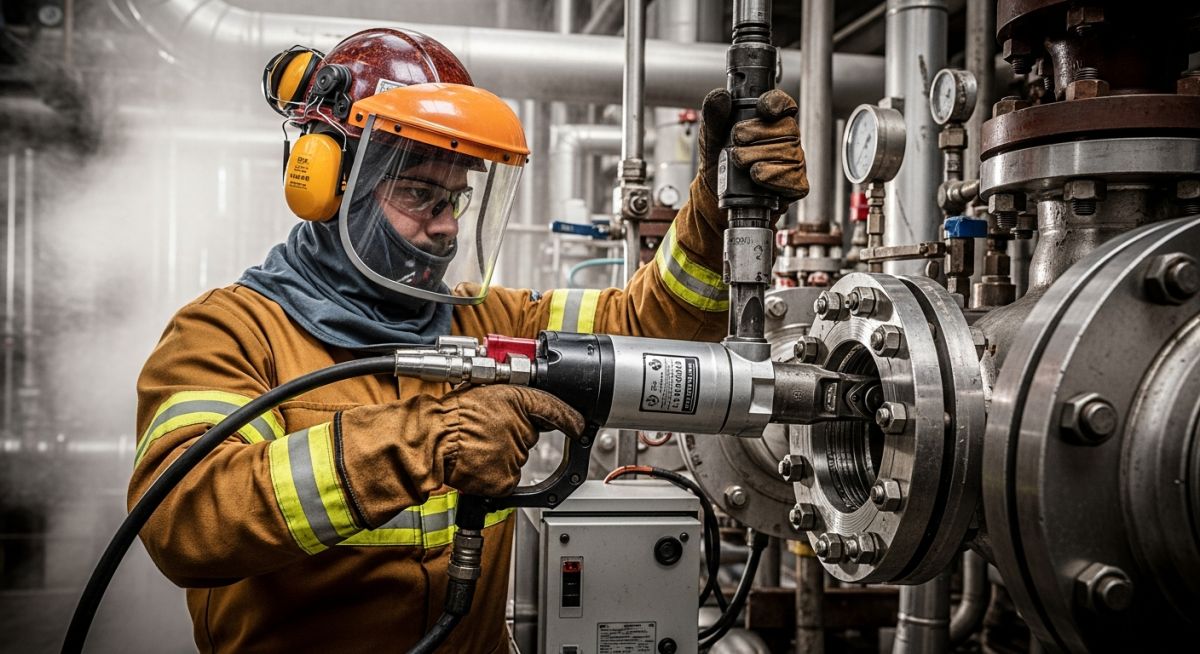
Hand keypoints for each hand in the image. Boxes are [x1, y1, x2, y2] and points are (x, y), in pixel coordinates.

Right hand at [438, 385, 584, 496]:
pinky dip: (494, 476)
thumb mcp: (484, 391)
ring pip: (516, 459)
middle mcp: (522, 428)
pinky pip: (507, 480)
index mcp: (518, 401)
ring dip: (499, 456)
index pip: (554, 409)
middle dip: (510, 436)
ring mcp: (516, 455)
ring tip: (474, 446)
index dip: (569, 419)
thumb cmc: (451, 415)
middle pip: (527, 438)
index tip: (580, 426)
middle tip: (483, 432)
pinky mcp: (507, 479)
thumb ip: (509, 401)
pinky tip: (477, 463)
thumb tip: (524, 409)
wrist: (432, 438)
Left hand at [698, 88, 809, 202]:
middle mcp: (787, 139)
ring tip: (740, 162)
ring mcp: (794, 161)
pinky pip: (793, 177)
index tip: (763, 109)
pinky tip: (757, 175)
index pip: (783, 104)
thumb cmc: (718, 161)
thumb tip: (720, 96)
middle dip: (758, 133)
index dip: (776, 103)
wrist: (715, 194)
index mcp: (770, 122)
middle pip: (787, 128)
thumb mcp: (711, 137)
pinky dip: (772, 176)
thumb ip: (713, 115)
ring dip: (759, 156)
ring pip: (789, 152)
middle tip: (737, 141)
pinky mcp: (796, 184)